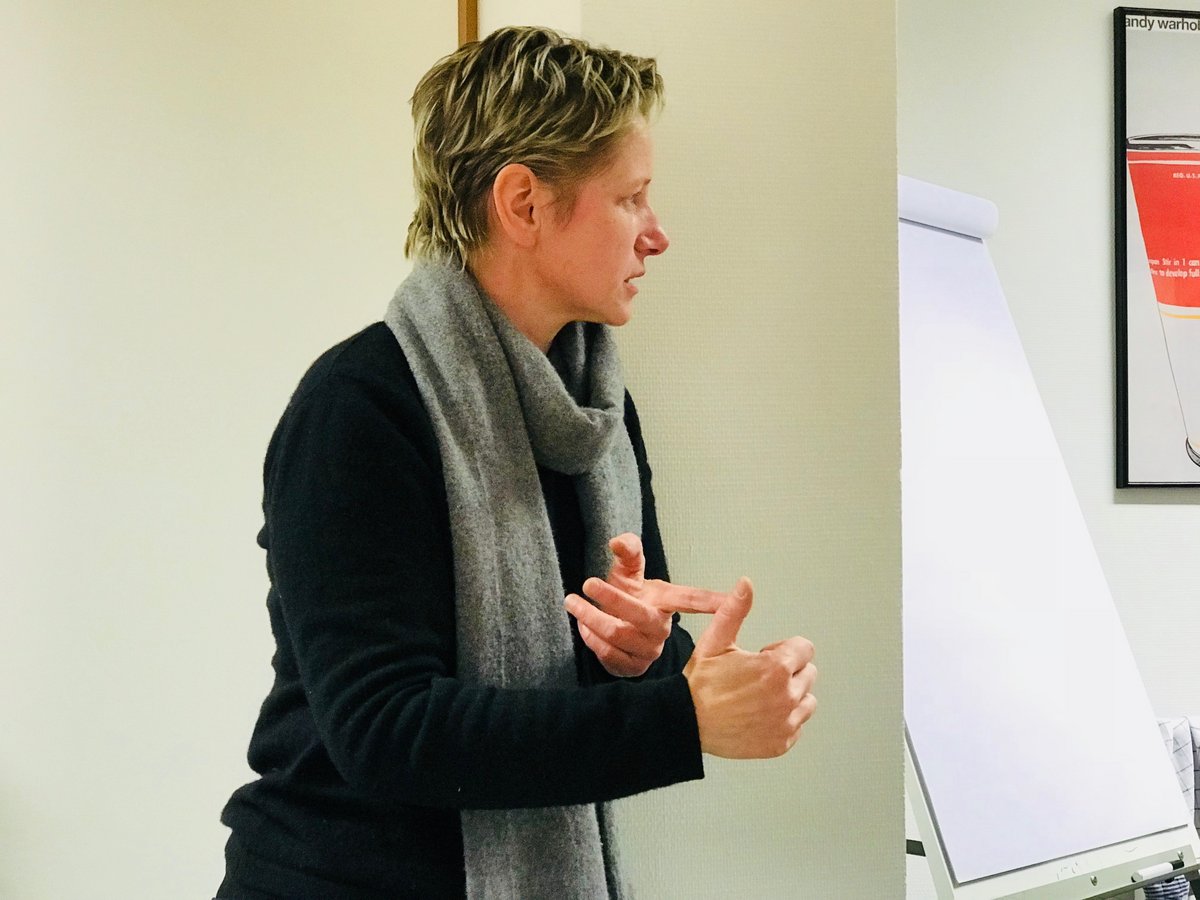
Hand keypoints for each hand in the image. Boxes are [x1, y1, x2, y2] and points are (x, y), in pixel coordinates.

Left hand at [563, 533, 727, 677]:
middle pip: (642, 617)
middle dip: (613, 600)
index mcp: (666, 603)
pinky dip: (591, 640)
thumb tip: (619, 541)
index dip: (712, 601)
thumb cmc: (626, 594)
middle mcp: (661, 629)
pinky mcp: (632, 669)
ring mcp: (648, 652)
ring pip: (620, 637)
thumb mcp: (627, 571)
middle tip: (587, 583)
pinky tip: (583, 627)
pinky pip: (610, 656)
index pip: (692, 600)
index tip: (731, 600)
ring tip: (572, 602)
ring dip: (592, 618)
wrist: (608, 625)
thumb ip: (627, 552)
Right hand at [683, 578, 817, 758]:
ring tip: (760, 696)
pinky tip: (759, 715)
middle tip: (757, 677)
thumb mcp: (715, 641)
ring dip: (790, 695)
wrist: (687, 723)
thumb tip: (745, 585)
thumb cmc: (700, 684)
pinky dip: (784, 720)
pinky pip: (797, 725)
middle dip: (788, 671)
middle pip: (808, 673)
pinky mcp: (781, 742)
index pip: (805, 649)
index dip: (782, 650)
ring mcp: (786, 722)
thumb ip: (735, 610)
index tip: (763, 657)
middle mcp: (787, 696)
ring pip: (806, 700)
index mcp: (776, 668)